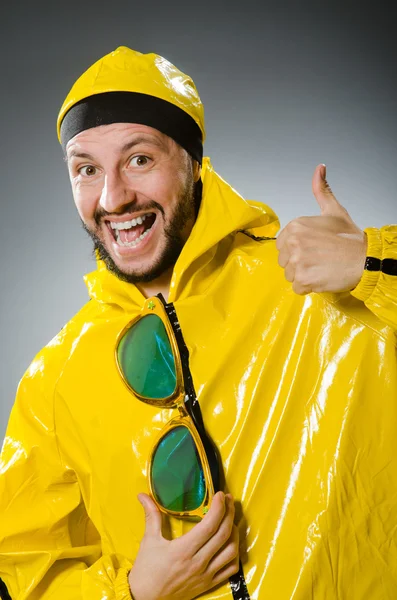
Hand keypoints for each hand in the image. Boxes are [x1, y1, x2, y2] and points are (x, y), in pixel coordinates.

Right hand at [128, 491, 239, 599]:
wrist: (145, 599)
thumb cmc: (146, 570)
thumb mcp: (149, 540)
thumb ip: (151, 515)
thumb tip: (142, 495)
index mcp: (184, 550)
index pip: (209, 525)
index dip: (219, 507)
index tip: (220, 495)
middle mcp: (198, 562)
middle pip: (223, 534)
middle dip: (229, 513)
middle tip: (228, 500)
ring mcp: (205, 575)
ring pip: (231, 551)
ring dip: (234, 532)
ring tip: (230, 519)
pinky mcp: (208, 584)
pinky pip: (230, 569)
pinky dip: (235, 554)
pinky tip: (230, 543)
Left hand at [276, 164, 366, 293]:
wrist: (365, 259)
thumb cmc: (350, 238)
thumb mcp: (334, 211)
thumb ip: (322, 191)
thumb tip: (319, 168)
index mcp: (296, 226)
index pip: (282, 245)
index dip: (296, 250)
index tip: (312, 249)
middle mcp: (293, 243)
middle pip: (284, 261)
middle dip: (299, 264)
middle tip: (318, 259)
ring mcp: (297, 262)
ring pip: (290, 275)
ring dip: (304, 276)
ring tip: (321, 268)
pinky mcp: (303, 279)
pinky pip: (297, 288)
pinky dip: (308, 287)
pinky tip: (321, 277)